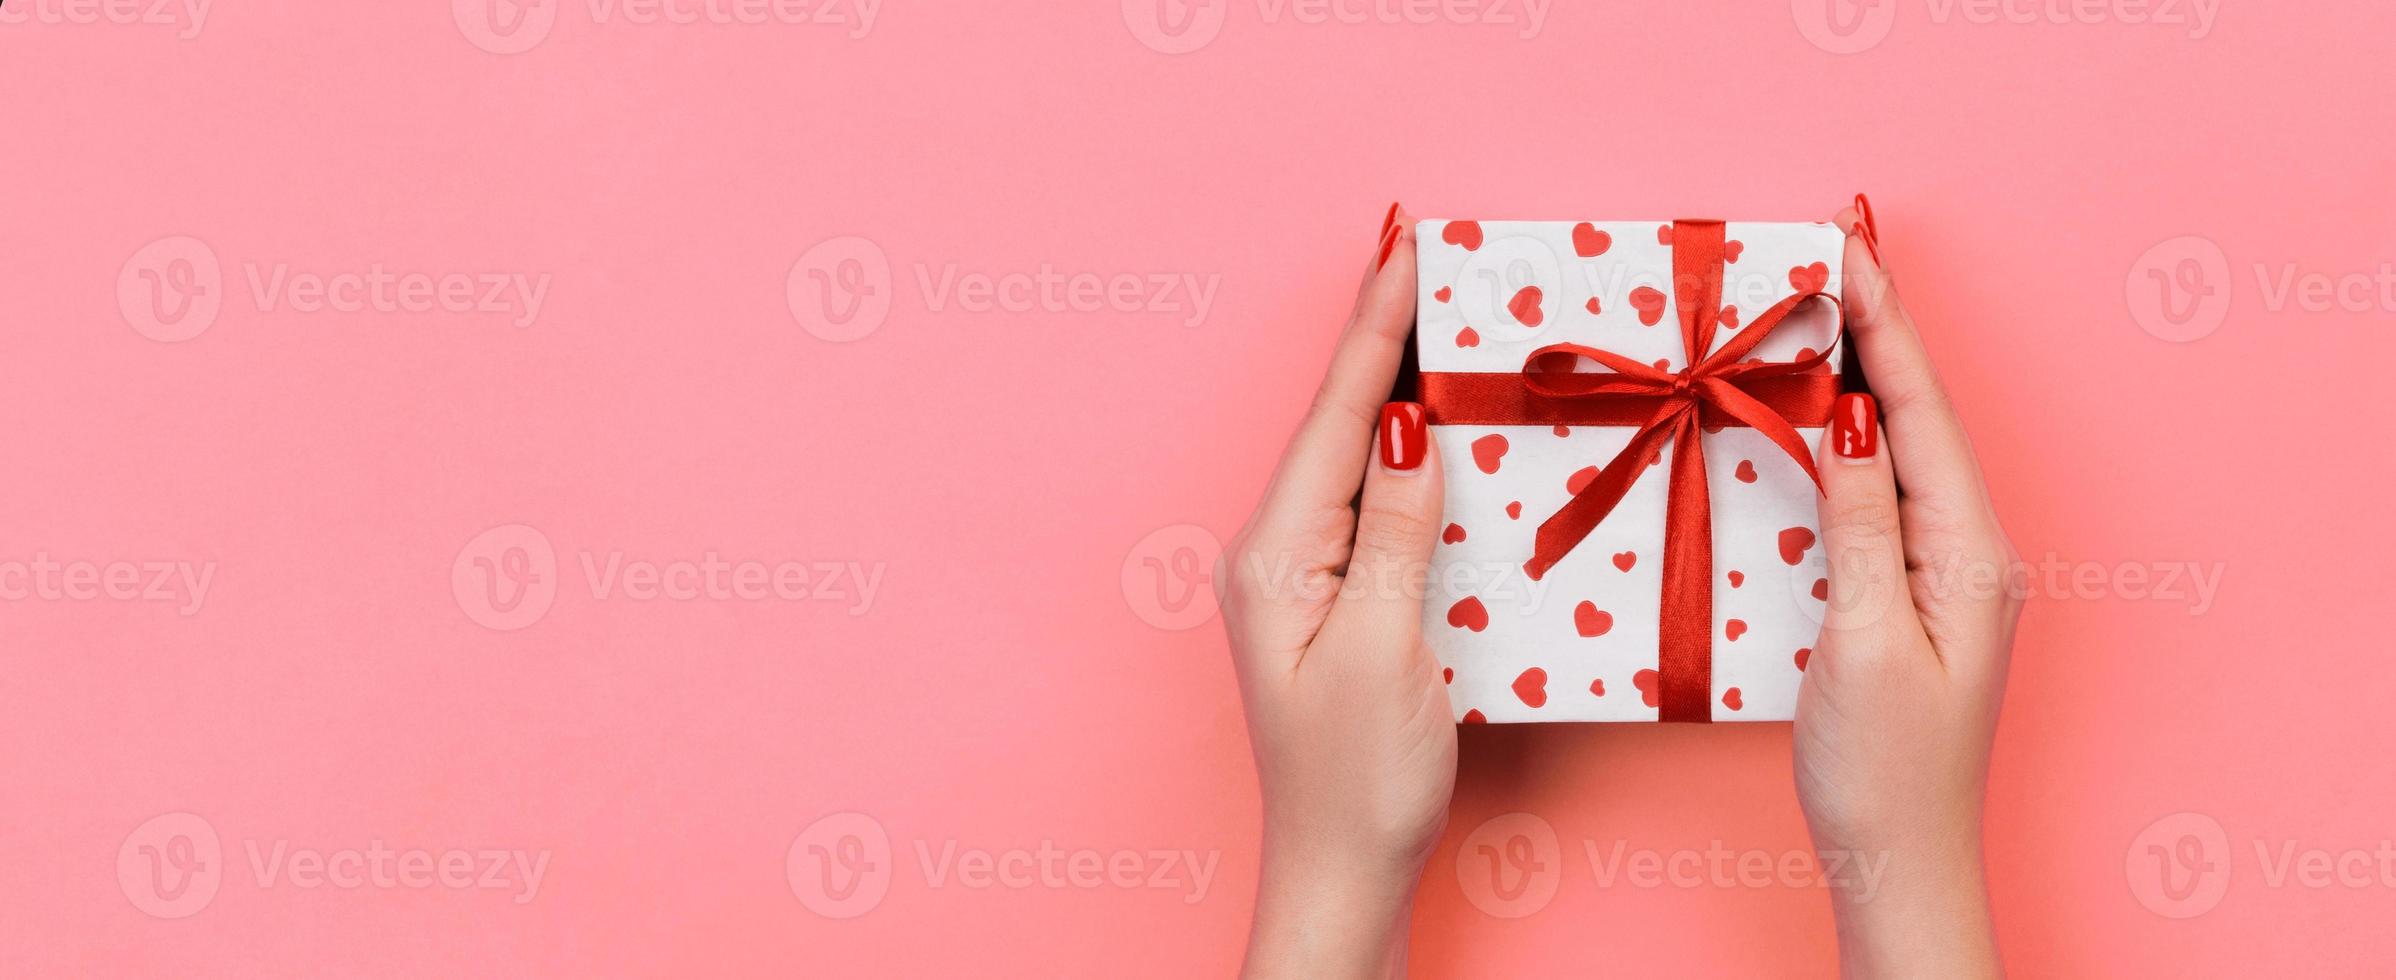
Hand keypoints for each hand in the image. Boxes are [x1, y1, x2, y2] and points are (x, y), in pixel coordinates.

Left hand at [1225, 205, 1452, 979]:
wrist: (1340, 872)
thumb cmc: (1359, 779)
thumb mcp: (1386, 647)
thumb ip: (1394, 530)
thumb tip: (1406, 425)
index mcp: (1275, 552)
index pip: (1335, 414)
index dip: (1374, 328)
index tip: (1404, 249)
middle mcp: (1274, 551)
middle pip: (1337, 422)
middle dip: (1384, 339)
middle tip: (1430, 260)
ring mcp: (1300, 576)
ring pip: (1355, 457)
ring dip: (1397, 389)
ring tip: (1438, 319)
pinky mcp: (1333, 601)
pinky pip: (1371, 503)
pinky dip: (1407, 454)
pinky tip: (1436, 431)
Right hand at [1795, 201, 2018, 976]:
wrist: (1898, 861)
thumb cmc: (1882, 769)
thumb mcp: (1858, 641)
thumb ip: (1856, 525)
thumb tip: (1846, 423)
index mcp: (1967, 552)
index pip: (1917, 412)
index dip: (1882, 326)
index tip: (1845, 249)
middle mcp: (1965, 550)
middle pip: (1915, 415)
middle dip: (1873, 329)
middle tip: (1829, 250)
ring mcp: (1939, 572)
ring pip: (1894, 448)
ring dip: (1855, 376)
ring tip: (1819, 307)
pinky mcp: (1905, 595)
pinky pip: (1875, 492)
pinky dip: (1840, 438)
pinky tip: (1812, 416)